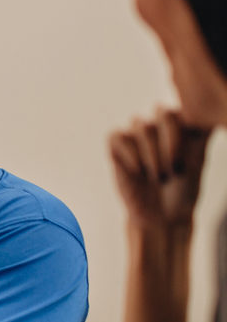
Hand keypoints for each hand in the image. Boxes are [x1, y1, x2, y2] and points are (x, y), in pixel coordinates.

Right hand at [109, 108, 211, 227]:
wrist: (162, 215)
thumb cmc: (184, 189)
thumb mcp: (198, 160)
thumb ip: (200, 133)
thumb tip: (210, 114)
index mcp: (181, 124)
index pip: (183, 111)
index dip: (183, 137)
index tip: (184, 166)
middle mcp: (158, 125)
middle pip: (162, 112)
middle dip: (170, 144)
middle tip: (174, 171)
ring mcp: (136, 134)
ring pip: (141, 125)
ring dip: (152, 156)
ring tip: (159, 177)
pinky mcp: (117, 145)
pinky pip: (118, 136)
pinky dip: (130, 154)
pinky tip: (138, 172)